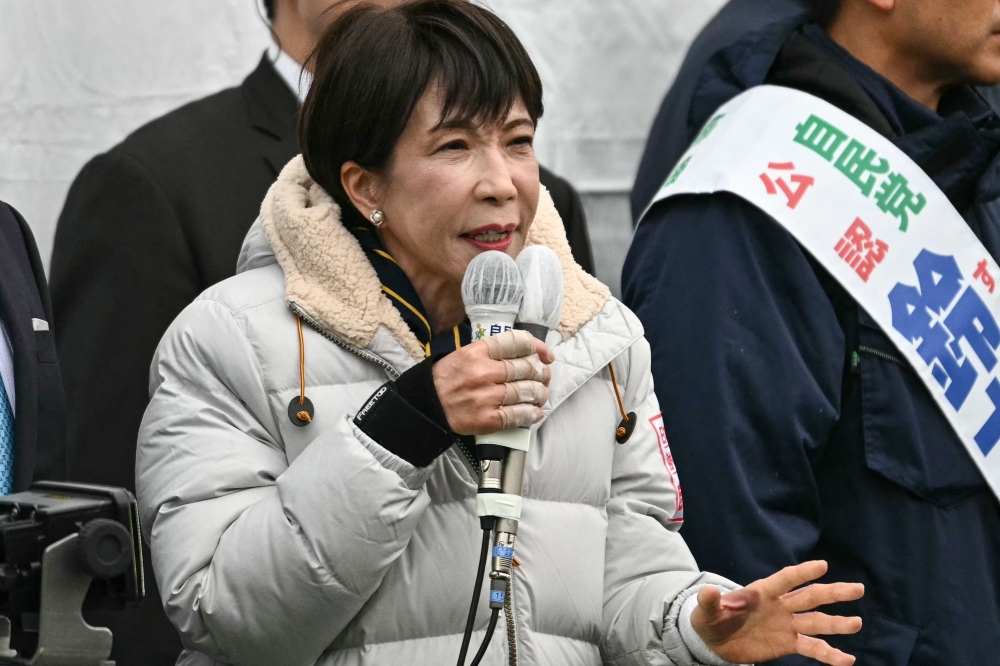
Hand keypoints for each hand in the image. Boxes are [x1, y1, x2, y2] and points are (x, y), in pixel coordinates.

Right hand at [433, 329, 554, 434]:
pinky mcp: (488, 419)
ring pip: (527, 392)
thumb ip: (494, 352)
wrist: (428, 405)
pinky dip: (532, 414)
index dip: (538, 347)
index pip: (517, 342)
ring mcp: (487, 397)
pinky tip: (534, 412)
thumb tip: (528, 354)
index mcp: (478, 352)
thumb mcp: (466, 354)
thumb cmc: (449, 378)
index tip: (546, 355)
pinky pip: (519, 415)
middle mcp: (484, 372)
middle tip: (543, 377)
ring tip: (539, 394)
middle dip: (541, 373)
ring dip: (540, 393)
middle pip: (527, 368)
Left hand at [692, 561, 863, 665]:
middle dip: (833, 592)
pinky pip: (812, 648)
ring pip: (817, 622)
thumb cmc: (712, 619)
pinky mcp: (788, 643)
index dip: (803, 572)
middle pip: (810, 597)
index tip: (823, 566)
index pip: (785, 579)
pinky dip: (829, 654)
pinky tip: (847, 660)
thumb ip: (709, 602)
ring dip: (837, 623)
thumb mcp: (706, 611)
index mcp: (762, 592)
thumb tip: (707, 592)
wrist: (716, 642)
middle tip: (858, 588)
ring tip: (857, 623)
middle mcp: (780, 606)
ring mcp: (786, 624)